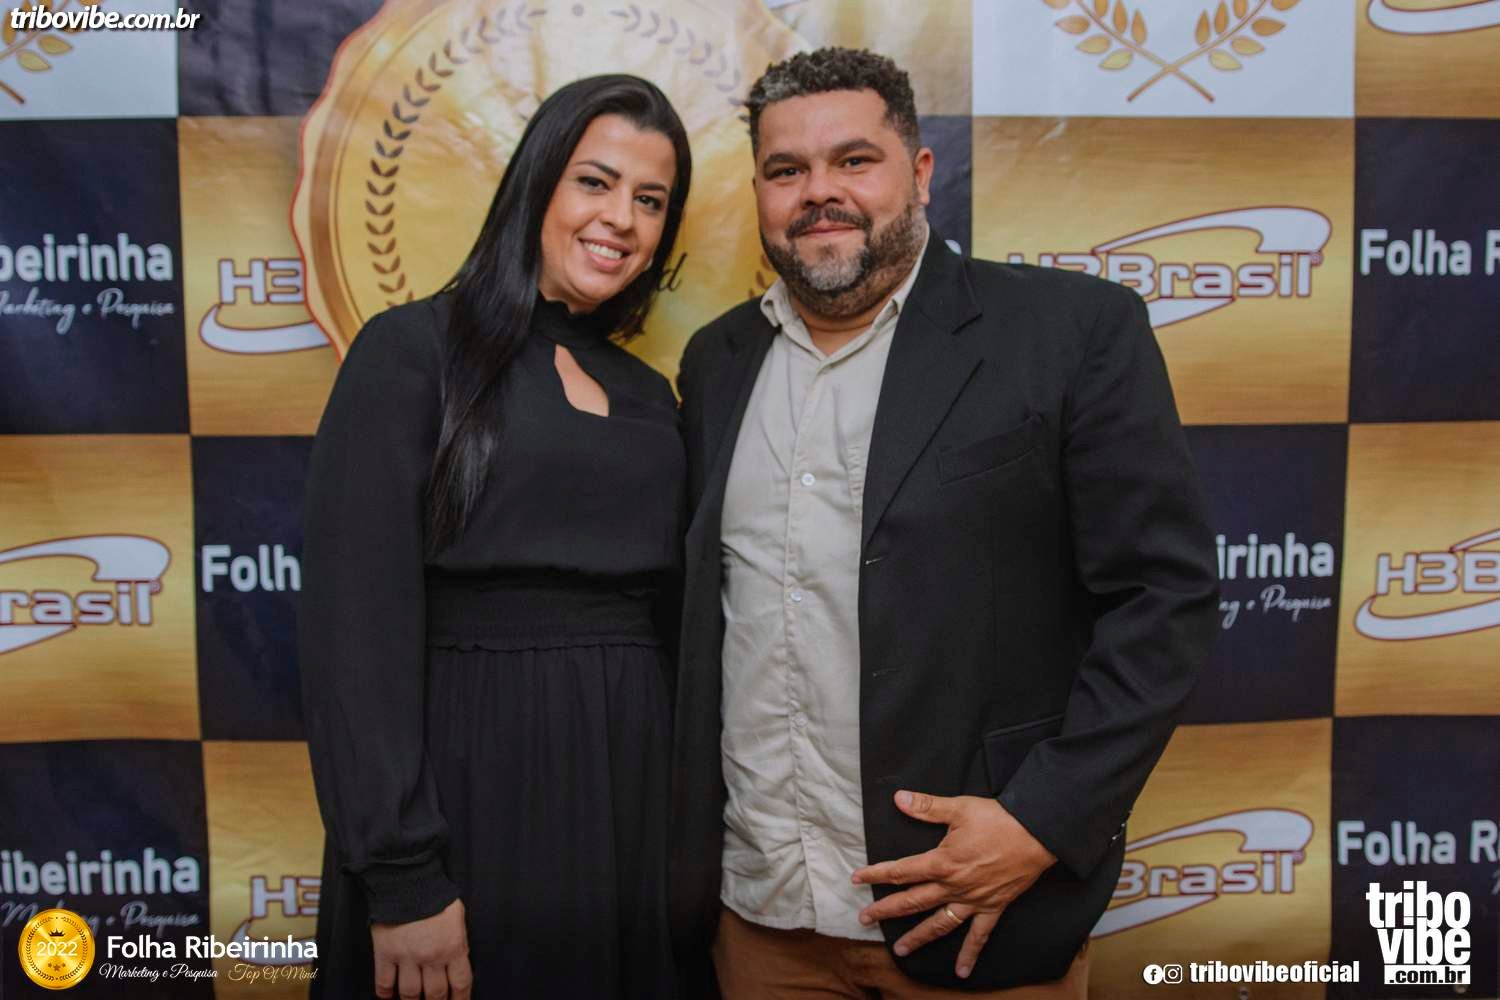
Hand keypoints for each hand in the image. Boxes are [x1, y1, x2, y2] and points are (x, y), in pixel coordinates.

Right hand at [371, 898, 471, 998]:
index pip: (461, 983)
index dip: (461, 999)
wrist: (405, 880)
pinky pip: (384, 983)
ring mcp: (406, 957)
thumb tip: (459, 960)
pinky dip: (386, 994)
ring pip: (410, 994)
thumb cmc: (434, 895)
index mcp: (453, 947)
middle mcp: (431, 957)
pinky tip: (389, 995)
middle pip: (436, 994)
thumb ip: (459, 940)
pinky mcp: (385, 954)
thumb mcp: (457, 916)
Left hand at [851, 791, 1055, 978]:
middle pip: (913, 901)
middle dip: (886, 910)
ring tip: (900, 951)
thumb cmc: (998, 819)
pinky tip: (961, 972)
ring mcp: (973, 900)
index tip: (856, 879)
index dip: (876, 874)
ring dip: (918, 937)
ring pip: (939, 923)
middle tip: (864, 919)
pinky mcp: (993, 907)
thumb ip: (926, 806)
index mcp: (942, 861)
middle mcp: (954, 886)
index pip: (901, 871)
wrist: (1037, 833)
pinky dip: (970, 954)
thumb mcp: (959, 807)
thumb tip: (898, 798)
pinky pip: (979, 936)